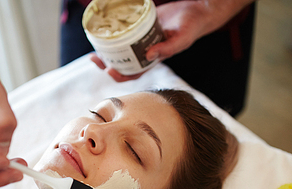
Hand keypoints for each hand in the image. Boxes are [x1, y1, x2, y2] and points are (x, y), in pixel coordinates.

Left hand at [90, 0, 252, 81]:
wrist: (197, 11)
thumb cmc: (191, 27)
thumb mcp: (181, 39)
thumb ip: (167, 48)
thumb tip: (148, 55)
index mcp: (153, 59)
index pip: (134, 73)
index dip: (120, 75)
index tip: (108, 71)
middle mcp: (145, 51)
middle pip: (122, 63)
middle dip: (107, 63)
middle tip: (94, 58)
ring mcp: (141, 38)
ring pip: (121, 48)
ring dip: (107, 49)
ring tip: (94, 45)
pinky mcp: (141, 25)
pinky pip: (125, 31)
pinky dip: (115, 32)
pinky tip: (105, 28)